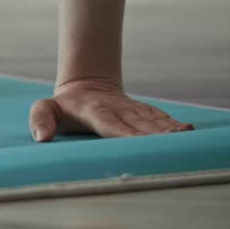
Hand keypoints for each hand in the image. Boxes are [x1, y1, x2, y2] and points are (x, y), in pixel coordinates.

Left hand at [29, 77, 193, 141]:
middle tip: (174, 142)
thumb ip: (40, 119)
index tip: (141, 142)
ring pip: (152, 121)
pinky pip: (160, 118)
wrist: (86, 86)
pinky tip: (189, 131)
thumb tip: (41, 137)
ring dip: (169, 129)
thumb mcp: (45, 109)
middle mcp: (117, 110)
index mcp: (95, 112)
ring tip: (187, 136)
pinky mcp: (143, 112)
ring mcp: (132, 110)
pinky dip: (173, 125)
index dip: (126, 133)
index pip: (111, 125)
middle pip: (138, 124)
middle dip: (155, 134)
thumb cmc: (63, 106)